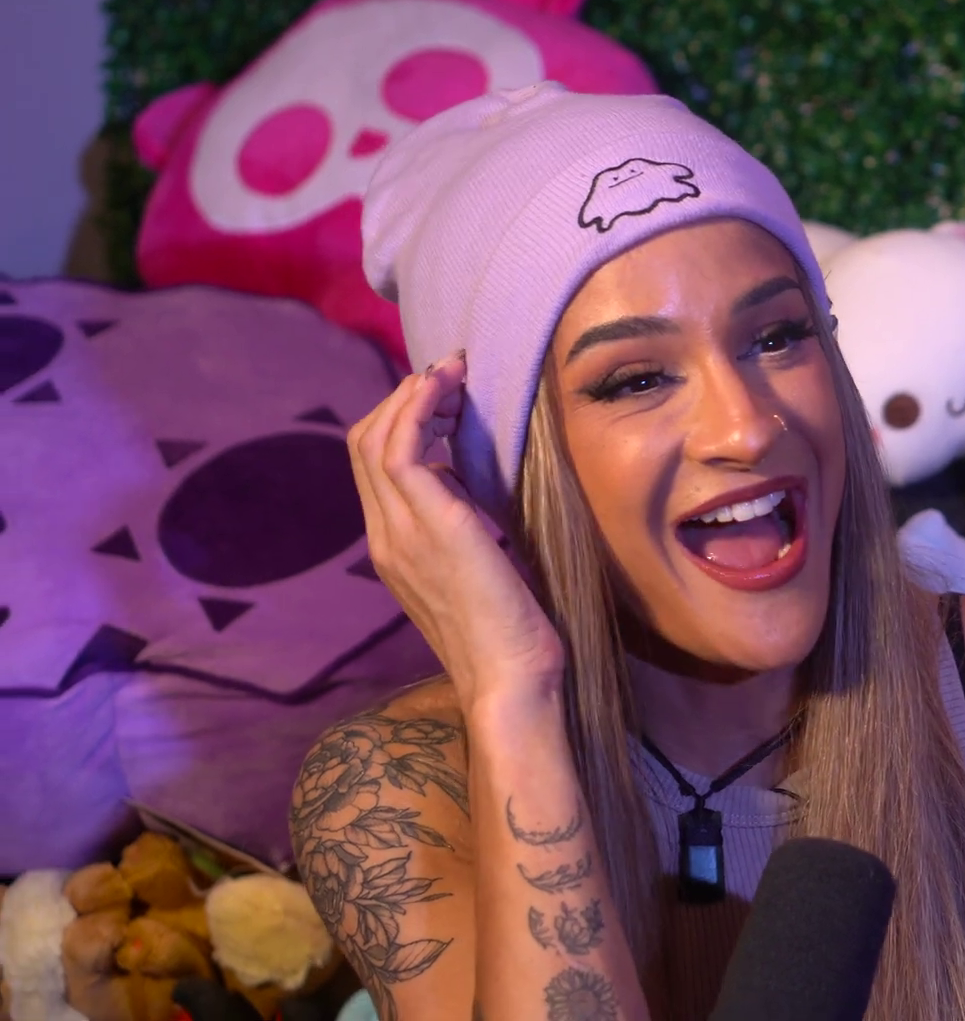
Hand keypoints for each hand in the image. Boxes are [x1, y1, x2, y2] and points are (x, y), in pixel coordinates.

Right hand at [348, 350, 564, 706]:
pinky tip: (446, 390)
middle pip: (364, 443)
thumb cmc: (509, 635)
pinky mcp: (430, 527)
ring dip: (413, 394)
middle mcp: (385, 537)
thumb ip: (462, 531)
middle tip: (451, 375)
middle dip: (405, 398)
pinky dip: (417, 408)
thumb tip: (474, 492)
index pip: (374, 466)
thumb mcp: (478, 570)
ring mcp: (399, 532)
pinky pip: (400, 450)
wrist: (510, 680)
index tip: (446, 398)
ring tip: (453, 373)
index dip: (403, 420)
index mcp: (393, 548)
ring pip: (375, 438)